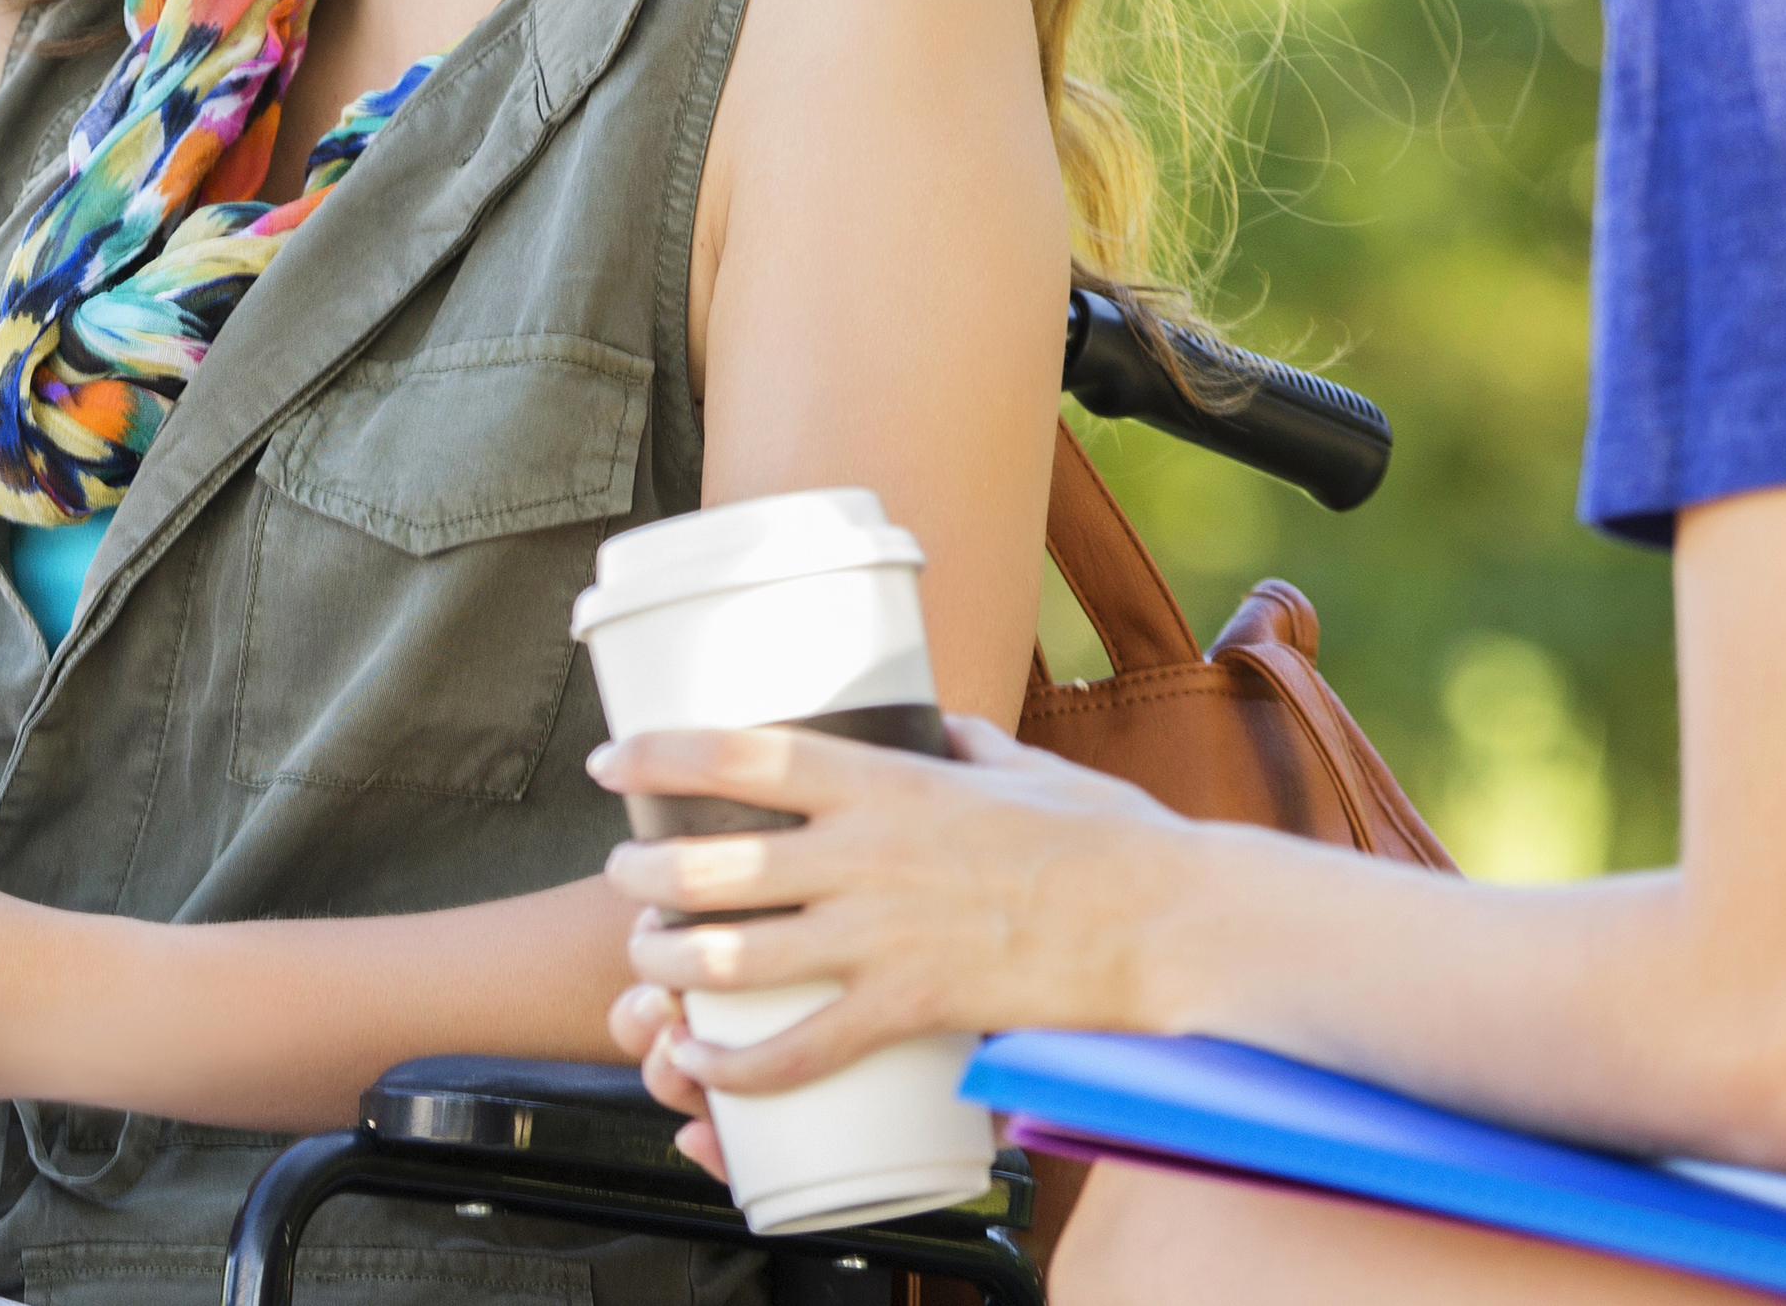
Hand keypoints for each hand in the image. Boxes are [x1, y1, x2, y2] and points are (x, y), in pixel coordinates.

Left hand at [590, 716, 1190, 1106]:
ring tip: (645, 962)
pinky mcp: (910, 1006)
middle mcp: (867, 855)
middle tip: (622, 875)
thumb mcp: (1030, 766)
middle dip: (641, 873)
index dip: (661, 756)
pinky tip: (703, 1062)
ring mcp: (882, 936)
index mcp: (891, 783)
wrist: (1175, 924)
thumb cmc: (1116, 842)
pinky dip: (734, 1063)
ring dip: (665, 964)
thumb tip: (945, 722)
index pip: (744, 756)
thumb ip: (972, 744)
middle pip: (709, 864)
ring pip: (729, 957)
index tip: (610, 760)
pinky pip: (797, 1048)